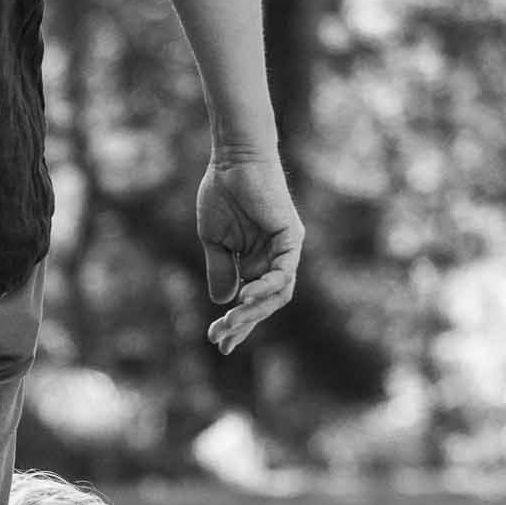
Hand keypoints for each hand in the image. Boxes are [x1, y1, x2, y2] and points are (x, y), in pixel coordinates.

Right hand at [197, 154, 302, 354]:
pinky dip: (267, 286)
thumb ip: (221, 271)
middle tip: (219, 338)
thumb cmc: (223, 194)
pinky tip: (246, 296)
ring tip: (230, 321)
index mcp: (257, 260)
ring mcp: (285, 249)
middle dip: (242, 324)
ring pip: (278, 294)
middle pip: (265, 303)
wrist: (233, 161)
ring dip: (253, 311)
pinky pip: (285, 271)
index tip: (219, 343)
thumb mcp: (215, 242)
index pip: (252, 301)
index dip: (237, 324)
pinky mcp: (290, 237)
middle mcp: (276, 258)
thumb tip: (224, 302)